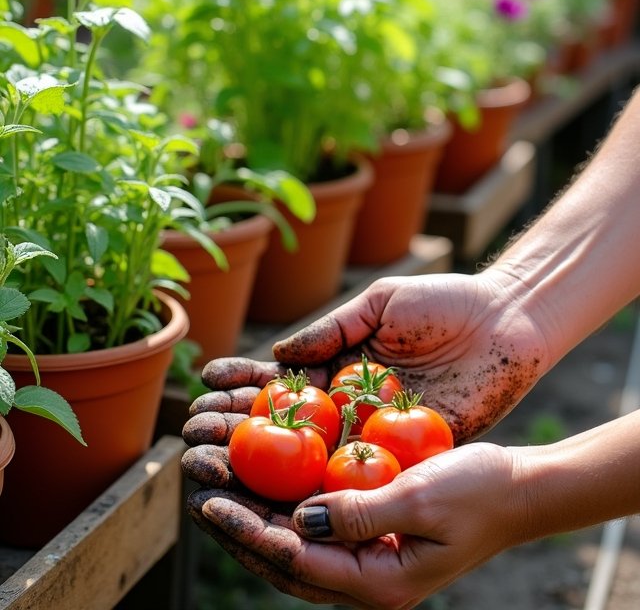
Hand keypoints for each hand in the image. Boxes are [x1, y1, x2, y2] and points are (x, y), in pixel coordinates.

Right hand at [183, 268, 548, 459]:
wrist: (508, 321)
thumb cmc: (445, 302)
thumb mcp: (380, 304)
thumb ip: (331, 330)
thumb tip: (276, 355)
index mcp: (340, 367)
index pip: (279, 381)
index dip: (241, 386)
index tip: (203, 386)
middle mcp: (349, 406)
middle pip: (282, 426)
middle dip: (234, 429)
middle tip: (192, 436)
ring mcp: (374, 435)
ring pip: (309, 457)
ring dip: (259, 466)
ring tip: (213, 463)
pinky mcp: (407, 457)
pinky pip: (358, 476)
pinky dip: (318, 487)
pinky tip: (276, 493)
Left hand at [187, 442, 528, 608]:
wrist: (517, 489)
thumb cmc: (478, 492)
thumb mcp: (421, 499)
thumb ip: (361, 512)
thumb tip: (301, 519)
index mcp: (377, 582)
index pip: (295, 559)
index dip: (247, 531)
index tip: (209, 500)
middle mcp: (364, 575)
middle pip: (282, 554)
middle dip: (236, 521)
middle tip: (195, 484)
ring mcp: (366, 553)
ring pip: (292, 537)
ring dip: (252, 508)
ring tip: (214, 475)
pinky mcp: (369, 528)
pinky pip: (314, 518)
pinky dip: (284, 497)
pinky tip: (261, 471)